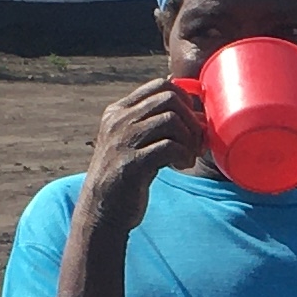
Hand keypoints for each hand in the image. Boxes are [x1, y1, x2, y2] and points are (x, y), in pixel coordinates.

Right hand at [87, 74, 206, 222]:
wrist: (101, 212)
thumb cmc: (125, 176)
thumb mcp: (132, 141)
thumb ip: (151, 121)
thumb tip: (189, 101)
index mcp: (118, 111)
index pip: (160, 85)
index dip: (186, 100)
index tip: (191, 123)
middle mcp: (118, 121)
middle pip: (169, 97)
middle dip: (191, 119)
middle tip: (194, 142)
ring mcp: (122, 141)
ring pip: (171, 119)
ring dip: (189, 139)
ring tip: (187, 156)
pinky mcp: (130, 164)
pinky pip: (169, 146)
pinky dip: (183, 155)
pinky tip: (180, 166)